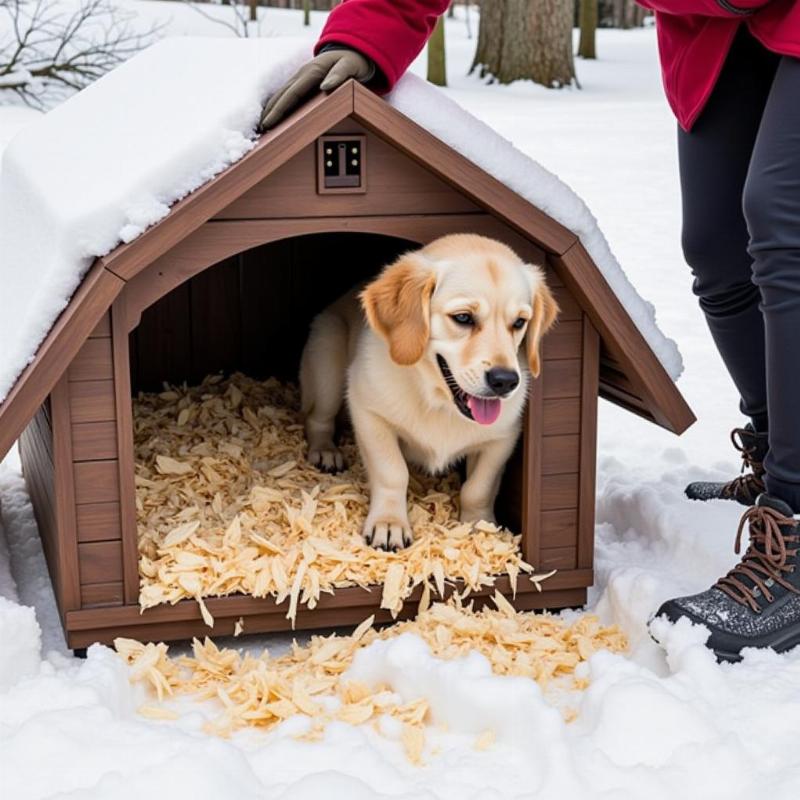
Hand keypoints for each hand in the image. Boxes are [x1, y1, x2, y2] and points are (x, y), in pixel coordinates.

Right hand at [259, 48, 373, 130]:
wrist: (350, 49)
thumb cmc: (352, 61)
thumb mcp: (350, 66)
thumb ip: (339, 74)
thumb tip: (324, 87)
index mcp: (312, 72)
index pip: (292, 94)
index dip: (279, 109)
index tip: (268, 122)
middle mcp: (302, 74)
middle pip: (282, 95)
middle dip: (269, 112)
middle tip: (259, 130)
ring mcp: (301, 77)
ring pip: (282, 94)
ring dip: (270, 109)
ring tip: (261, 126)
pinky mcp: (302, 81)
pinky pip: (287, 94)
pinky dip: (278, 104)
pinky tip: (272, 114)